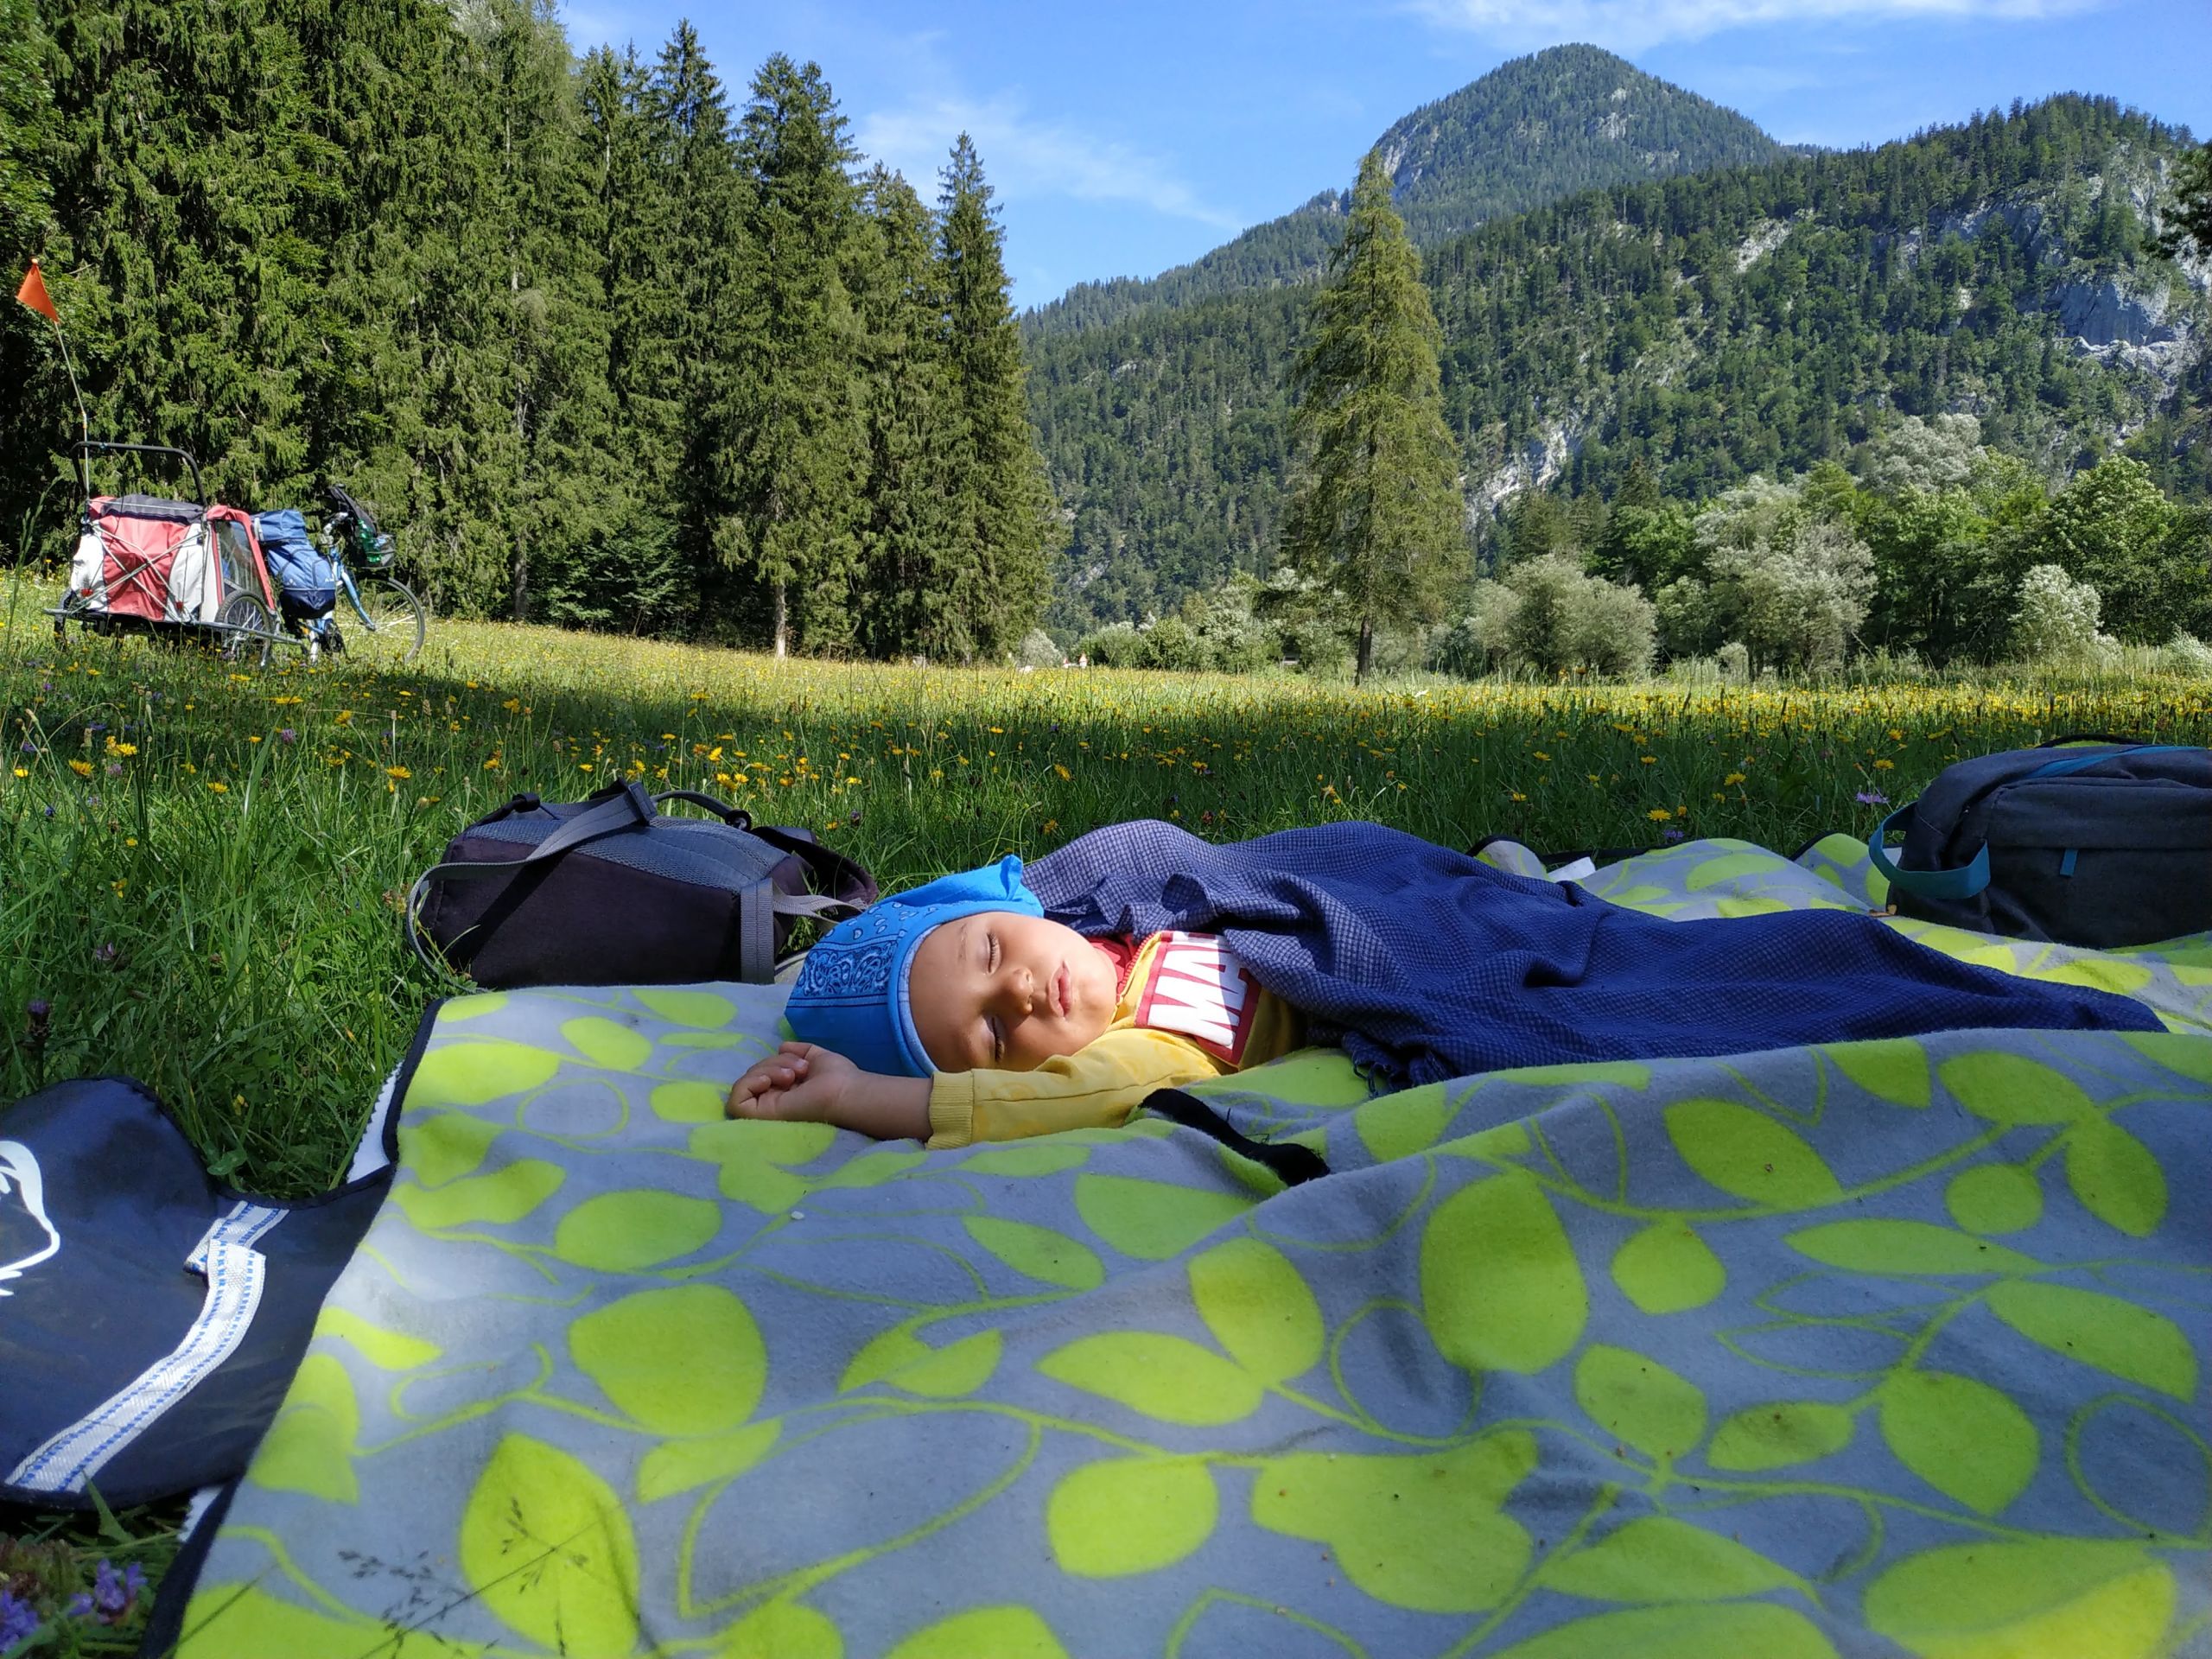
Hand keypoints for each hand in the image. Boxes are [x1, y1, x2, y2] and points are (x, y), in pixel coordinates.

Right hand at [728, 1042, 854, 1123]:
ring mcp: (765, 1109)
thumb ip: (798, 1051)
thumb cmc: (838, 1077)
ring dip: (766, 1070)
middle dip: (774, 1063)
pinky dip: (748, 1084)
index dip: (774, 1061)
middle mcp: (773, 1099)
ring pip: (744, 1082)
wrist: (845, 1092)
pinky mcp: (759, 1117)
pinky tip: (768, 1080)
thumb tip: (780, 1046)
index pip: (762, 1071)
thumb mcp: (814, 1057)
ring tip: (791, 1076)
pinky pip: (735, 1101)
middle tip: (799, 1070)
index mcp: (785, 1088)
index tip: (800, 1063)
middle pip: (753, 1073)